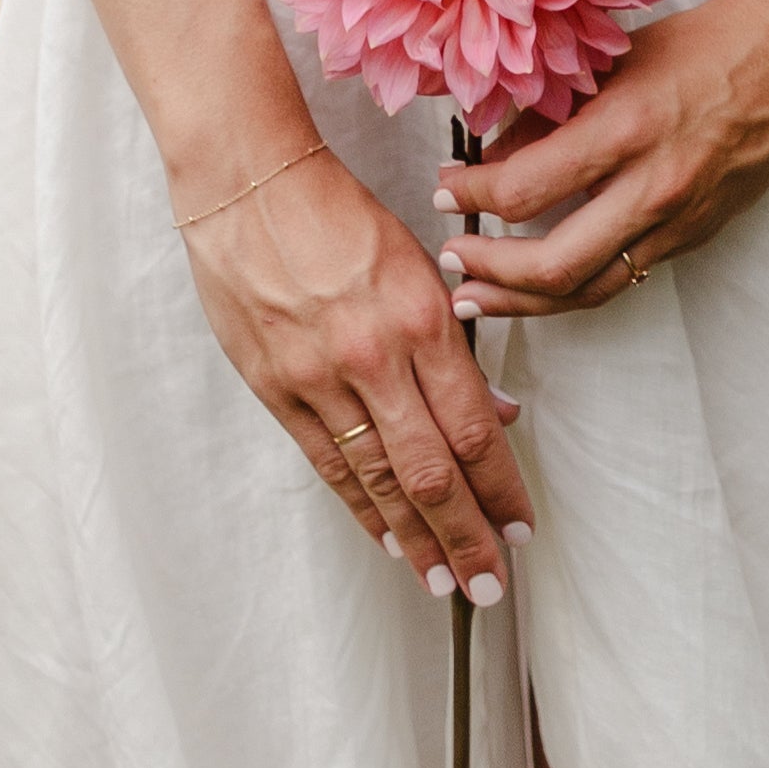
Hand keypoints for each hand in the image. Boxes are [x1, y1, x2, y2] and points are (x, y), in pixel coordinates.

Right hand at [181, 139, 531, 609]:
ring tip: (445, 582)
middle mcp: (374, 357)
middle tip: (491, 584)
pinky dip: (362, 509)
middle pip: (432, 471)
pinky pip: (328, 464)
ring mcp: (320, 378)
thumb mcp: (417, 265)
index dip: (501, 489)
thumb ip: (456, 346)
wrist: (246, 183)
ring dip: (418, 539)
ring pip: (379, 480)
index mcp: (420, 318)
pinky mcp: (276, 389)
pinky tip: (388, 541)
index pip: (473, 429)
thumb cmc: (338, 213)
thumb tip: (498, 414)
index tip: (521, 528)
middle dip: (467, 536)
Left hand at [434, 0, 768, 313]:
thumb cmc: (696, 45)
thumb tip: (491, 158)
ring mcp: (679, 221)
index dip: (470, 196)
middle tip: (451, 259)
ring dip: (524, 303)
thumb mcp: (611, 61)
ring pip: (588, 290)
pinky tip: (540, 286)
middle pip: (552, 266)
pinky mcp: (695, 237)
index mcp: (624, 128)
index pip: (523, 188)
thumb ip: (550, 114)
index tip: (444, 187)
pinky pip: (624, 277)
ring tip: (478, 297)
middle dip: (489, 271)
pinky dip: (574, 288)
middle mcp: (653, 186)